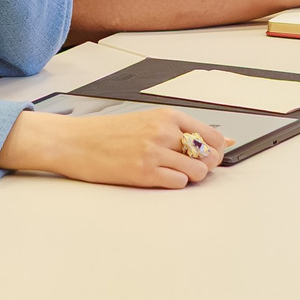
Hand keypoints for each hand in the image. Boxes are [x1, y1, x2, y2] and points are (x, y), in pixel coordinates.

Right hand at [0, 106, 228, 188]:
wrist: (75, 142)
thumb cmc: (108, 133)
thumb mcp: (146, 121)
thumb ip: (181, 131)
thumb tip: (224, 140)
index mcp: (167, 116)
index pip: (212, 135)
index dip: (216, 150)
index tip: (209, 156)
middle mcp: (164, 131)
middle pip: (208, 155)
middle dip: (204, 165)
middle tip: (185, 166)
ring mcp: (154, 152)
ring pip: (197, 172)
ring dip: (189, 176)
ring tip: (168, 171)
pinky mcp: (144, 173)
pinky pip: (178, 183)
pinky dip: (173, 183)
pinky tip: (156, 177)